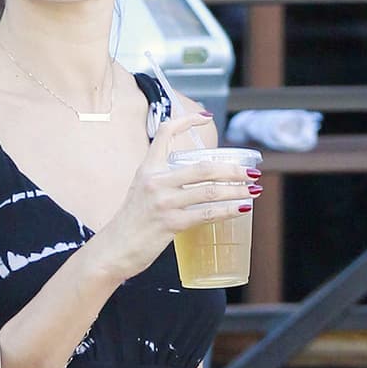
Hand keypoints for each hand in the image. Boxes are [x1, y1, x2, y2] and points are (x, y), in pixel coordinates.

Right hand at [90, 114, 256, 281]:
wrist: (113, 250)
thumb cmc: (131, 224)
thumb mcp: (141, 192)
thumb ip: (163, 182)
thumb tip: (193, 180)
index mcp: (147, 168)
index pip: (165, 132)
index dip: (186, 121)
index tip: (206, 117)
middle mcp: (155, 181)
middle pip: (203, 167)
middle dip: (232, 169)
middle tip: (251, 172)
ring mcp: (163, 202)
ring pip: (209, 190)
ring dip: (237, 190)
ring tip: (253, 190)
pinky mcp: (169, 223)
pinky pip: (206, 213)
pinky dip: (228, 210)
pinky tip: (241, 209)